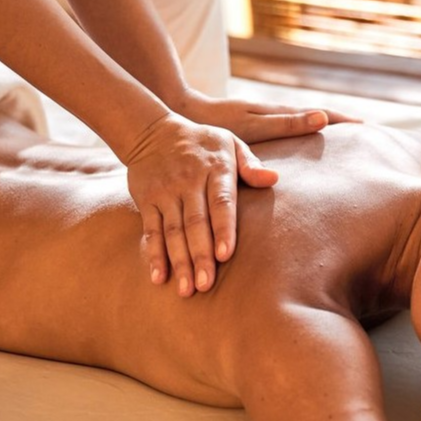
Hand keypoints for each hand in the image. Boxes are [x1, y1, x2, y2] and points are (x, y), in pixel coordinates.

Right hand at [124, 113, 276, 295]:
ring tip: (186, 290)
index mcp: (215, 169)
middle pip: (195, 223)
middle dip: (200, 256)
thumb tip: (273, 179)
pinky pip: (150, 230)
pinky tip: (158, 277)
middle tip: (206, 286)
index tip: (226, 255)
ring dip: (179, 261)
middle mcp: (189, 182)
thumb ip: (251, 164)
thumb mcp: (230, 143)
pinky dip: (154, 254)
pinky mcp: (147, 200)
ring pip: (173, 231)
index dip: (223, 229)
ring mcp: (166, 193)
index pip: (221, 202)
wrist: (152, 130)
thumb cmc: (202, 143)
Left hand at [174, 89, 360, 143]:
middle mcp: (273, 114)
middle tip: (367, 135)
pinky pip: (285, 128)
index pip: (319, 115)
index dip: (343, 122)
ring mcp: (263, 119)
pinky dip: (302, 132)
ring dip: (322, 128)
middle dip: (340, 124)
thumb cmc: (215, 123)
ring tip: (342, 141)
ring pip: (301, 122)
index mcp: (278, 114)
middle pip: (314, 117)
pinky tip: (302, 144)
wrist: (181, 110)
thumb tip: (322, 118)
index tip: (368, 128)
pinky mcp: (252, 125)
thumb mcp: (253, 126)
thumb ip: (285, 124)